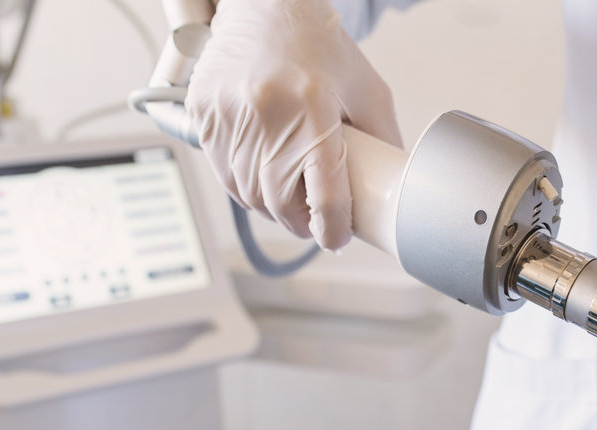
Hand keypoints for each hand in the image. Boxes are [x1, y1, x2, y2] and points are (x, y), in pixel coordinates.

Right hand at [187, 0, 402, 249]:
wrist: (265, 3)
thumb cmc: (317, 45)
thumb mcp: (366, 88)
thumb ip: (383, 138)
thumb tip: (393, 187)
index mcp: (313, 107)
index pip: (324, 194)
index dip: (332, 229)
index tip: (336, 239)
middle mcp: (267, 111)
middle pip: (279, 202)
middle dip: (298, 223)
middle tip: (312, 223)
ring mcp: (229, 112)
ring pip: (247, 194)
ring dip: (269, 209)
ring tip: (287, 201)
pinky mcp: (203, 111)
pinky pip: (221, 171)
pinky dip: (242, 186)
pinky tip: (260, 178)